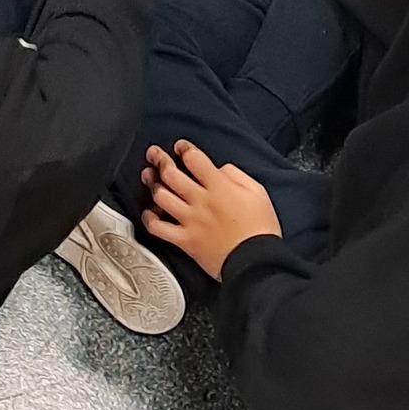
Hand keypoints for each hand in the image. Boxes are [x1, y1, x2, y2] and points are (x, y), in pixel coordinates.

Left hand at [141, 140, 280, 278]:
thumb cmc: (260, 229)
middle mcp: (201, 201)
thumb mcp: (257, 192)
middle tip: (153, 154)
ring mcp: (190, 221)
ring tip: (148, 176)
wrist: (257, 262)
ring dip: (152, 184)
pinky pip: (159, 228)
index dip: (184, 149)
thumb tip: (219, 169)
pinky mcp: (185, 241)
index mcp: (219, 187)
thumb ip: (236, 176)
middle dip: (159, 159)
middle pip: (171, 173)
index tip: (180, 147)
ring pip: (161, 197)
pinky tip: (148, 213)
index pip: (194, 159)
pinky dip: (149, 219)